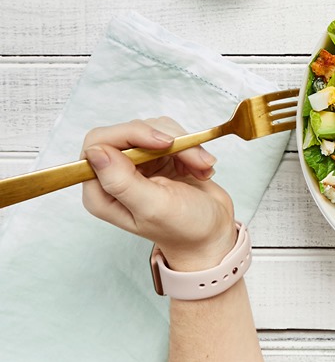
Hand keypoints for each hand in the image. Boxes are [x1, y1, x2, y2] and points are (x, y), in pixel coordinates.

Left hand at [80, 119, 236, 270]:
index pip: (99, 142)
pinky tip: (200, 168)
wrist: (212, 232)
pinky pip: (173, 135)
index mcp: (102, 191)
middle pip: (130, 132)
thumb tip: (95, 152)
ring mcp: (138, 165)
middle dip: (167, 141)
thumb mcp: (153, 207)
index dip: (131, 135)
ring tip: (200, 168)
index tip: (164, 144)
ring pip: (156, 129)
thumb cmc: (183, 228)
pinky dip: (192, 148)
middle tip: (193, 159)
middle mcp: (115, 175)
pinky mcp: (159, 157)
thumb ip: (121, 181)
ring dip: (185, 146)